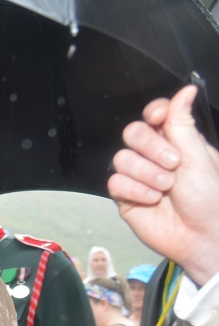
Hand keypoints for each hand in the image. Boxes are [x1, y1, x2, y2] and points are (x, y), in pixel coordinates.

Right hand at [108, 84, 218, 283]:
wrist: (201, 235)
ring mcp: (138, 176)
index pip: (154, 115)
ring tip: (166, 188)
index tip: (160, 117)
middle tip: (173, 163)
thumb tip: (185, 90)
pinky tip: (152, 199)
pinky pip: (116, 182)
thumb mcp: (198, 156)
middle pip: (133, 132)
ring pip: (122, 158)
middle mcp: (154, 156)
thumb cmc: (209, 198)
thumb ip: (182, 124)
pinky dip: (135, 190)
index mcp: (176, 141)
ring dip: (146, 173)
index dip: (154, 113)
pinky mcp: (125, 196)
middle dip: (151, 147)